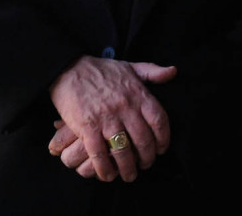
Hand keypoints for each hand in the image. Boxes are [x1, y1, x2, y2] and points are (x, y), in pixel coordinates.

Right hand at [48, 56, 176, 181]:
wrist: (68, 68)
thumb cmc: (101, 70)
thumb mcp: (129, 67)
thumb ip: (152, 71)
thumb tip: (173, 71)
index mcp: (138, 93)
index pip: (159, 121)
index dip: (163, 139)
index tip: (161, 149)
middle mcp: (125, 107)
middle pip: (143, 140)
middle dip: (146, 158)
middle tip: (145, 165)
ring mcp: (106, 118)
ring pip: (123, 151)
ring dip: (127, 168)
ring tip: (128, 175)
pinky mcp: (87, 127)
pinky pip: (99, 154)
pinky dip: (104, 168)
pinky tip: (107, 174)